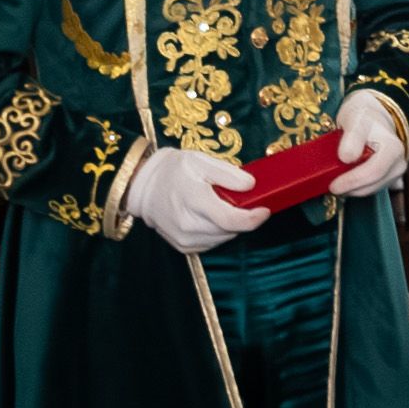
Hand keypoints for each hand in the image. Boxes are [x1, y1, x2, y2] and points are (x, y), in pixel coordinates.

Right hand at [123, 149, 267, 254]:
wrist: (143, 187)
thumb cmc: (174, 171)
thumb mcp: (200, 161)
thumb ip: (228, 174)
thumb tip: (251, 185)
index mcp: (195, 201)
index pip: (231, 220)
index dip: (254, 218)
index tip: (265, 210)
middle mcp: (189, 224)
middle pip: (231, 230)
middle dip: (243, 218)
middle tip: (240, 202)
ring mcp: (185, 238)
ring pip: (223, 238)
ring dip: (230, 225)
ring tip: (221, 207)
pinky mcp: (183, 246)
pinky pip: (212, 243)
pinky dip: (217, 232)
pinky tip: (210, 218)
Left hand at [329, 90, 408, 197]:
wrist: (371, 118)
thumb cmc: (362, 117)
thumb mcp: (355, 119)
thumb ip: (352, 136)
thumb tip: (347, 158)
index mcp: (393, 149)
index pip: (373, 172)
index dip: (352, 181)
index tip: (332, 185)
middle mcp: (399, 163)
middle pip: (372, 185)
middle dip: (349, 188)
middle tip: (329, 187)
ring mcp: (395, 173)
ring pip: (371, 190)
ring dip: (351, 190)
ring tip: (334, 183)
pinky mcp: (388, 180)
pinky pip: (370, 189)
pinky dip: (355, 188)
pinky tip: (344, 182)